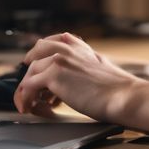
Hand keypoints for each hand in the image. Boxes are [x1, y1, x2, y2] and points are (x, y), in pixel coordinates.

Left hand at [14, 33, 143, 122]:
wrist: (123, 96)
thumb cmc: (117, 89)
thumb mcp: (100, 67)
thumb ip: (84, 65)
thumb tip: (74, 79)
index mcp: (79, 46)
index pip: (52, 42)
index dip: (40, 54)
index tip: (33, 61)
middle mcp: (67, 49)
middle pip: (36, 53)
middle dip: (28, 68)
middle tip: (25, 84)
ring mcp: (58, 60)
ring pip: (30, 72)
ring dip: (25, 89)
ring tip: (27, 104)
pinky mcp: (54, 76)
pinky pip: (28, 86)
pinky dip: (24, 98)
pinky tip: (28, 107)